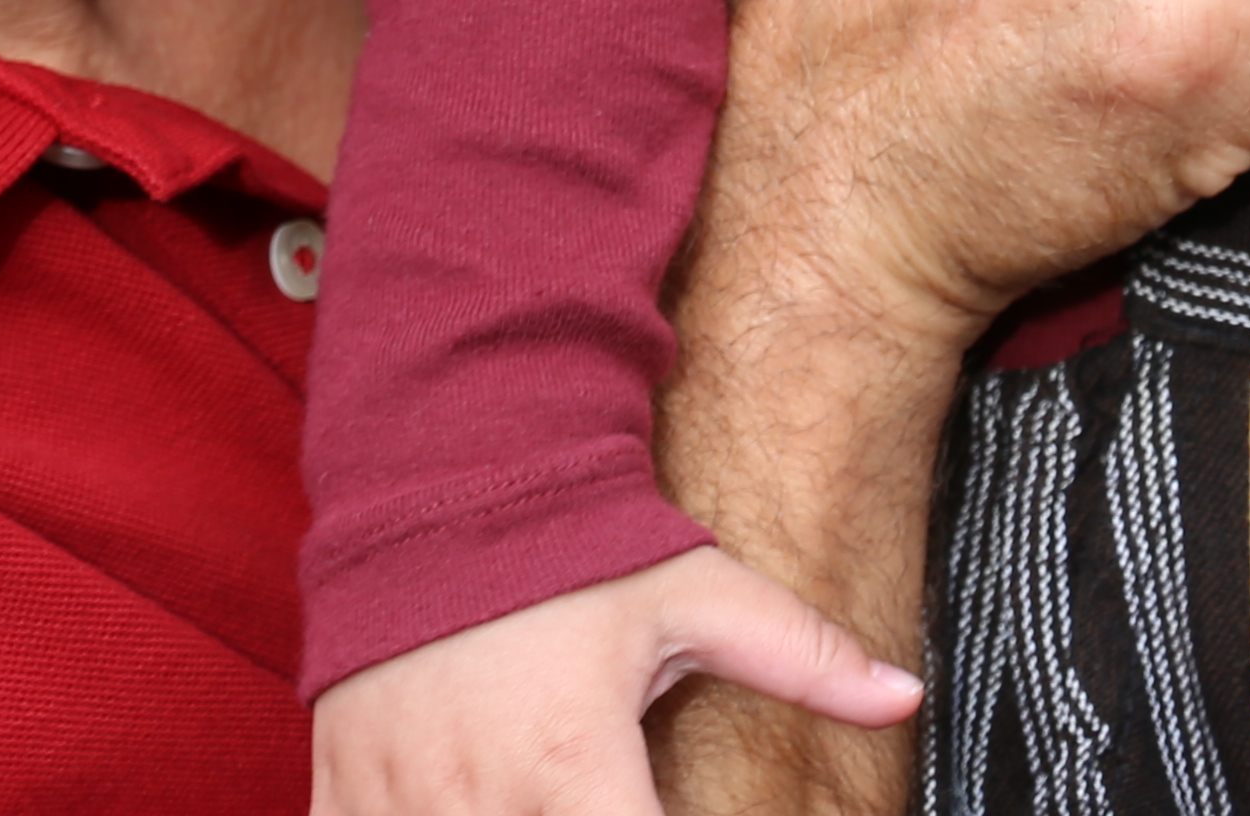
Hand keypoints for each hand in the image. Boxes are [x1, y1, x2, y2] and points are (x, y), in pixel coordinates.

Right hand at [315, 552, 919, 815]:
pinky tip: (473, 814)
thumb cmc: (570, 541)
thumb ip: (802, 656)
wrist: (431, 468)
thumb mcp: (695, 593)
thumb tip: (906, 693)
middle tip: (620, 808)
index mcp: (573, 771)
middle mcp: (477, 803)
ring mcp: (398, 803)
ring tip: (552, 809)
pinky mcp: (343, 792)